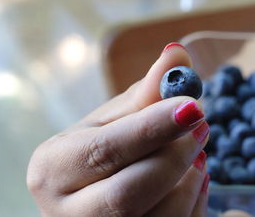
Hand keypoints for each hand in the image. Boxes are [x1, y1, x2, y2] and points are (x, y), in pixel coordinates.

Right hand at [27, 43, 209, 216]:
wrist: (89, 193)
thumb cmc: (100, 150)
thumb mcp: (113, 120)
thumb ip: (146, 91)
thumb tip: (178, 53)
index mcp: (53, 168)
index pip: (105, 149)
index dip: (152, 128)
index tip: (192, 107)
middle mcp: (66, 213)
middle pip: (129, 192)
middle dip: (174, 157)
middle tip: (201, 126)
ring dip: (189, 180)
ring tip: (197, 152)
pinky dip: (194, 201)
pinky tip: (193, 178)